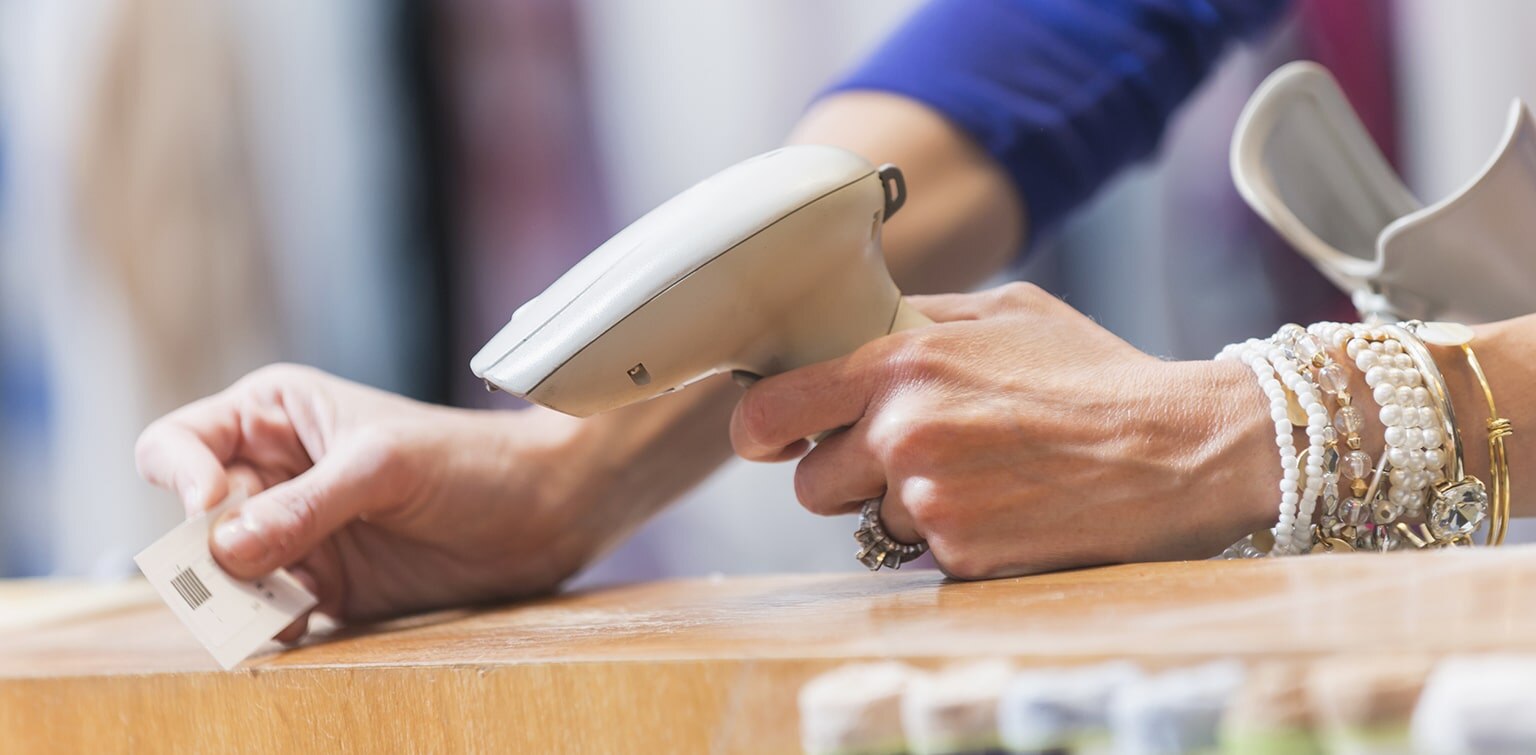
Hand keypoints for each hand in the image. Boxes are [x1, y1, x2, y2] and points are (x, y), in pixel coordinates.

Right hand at [136, 364, 601, 639]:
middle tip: (242, 574)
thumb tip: (224, 548)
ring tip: (281, 603)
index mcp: (274, 416)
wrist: (545, 512)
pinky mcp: (326, 587)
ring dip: (237, 596)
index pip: (180, 445)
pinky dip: (272, 623)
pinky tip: (302, 620)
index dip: (181, 477)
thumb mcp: (384, 466)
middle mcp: (274, 475)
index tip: (211, 507)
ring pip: (225, 577)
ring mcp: (297, 534)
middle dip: (207, 552)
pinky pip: (271, 613)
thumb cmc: (472, 460)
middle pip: (194, 523)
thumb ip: (305, 506)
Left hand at [730, 283, 1276, 578]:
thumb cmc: (1096, 372)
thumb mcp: (1007, 311)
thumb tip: (855, 323)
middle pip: (809, 482)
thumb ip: (919, 318)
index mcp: (902, 365)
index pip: (771, 411)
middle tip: (906, 456)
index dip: (761, 430)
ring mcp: (932, 501)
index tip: (771, 438)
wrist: (1179, 448)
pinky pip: (922, 553)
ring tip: (981, 476)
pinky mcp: (963, 556)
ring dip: (906, 507)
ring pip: (868, 523)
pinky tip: (1006, 506)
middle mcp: (903, 434)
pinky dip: (952, 538)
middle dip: (845, 474)